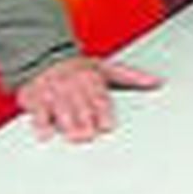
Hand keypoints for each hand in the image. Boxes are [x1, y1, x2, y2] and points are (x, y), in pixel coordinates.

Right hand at [15, 55, 161, 142]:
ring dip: (67, 124)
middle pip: (80, 106)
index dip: (102, 112)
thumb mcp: (106, 68)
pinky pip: (38, 112)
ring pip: (61, 110)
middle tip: (89, 135)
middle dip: (85, 121)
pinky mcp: (35, 99)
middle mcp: (72, 85)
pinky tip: (45, 134)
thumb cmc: (79, 67)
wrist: (45, 55)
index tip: (106, 125)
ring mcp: (53, 92)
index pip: (99, 98)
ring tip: (74, 138)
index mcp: (92, 78)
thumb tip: (157, 82)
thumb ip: (131, 77)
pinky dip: (41, 123)